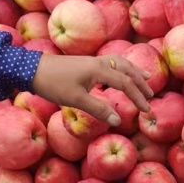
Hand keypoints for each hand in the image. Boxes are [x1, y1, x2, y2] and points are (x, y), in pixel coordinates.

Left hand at [31, 53, 153, 126]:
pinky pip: (111, 63)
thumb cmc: (53, 84)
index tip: (146, 109)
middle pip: (127, 70)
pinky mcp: (85, 63)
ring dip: (133, 71)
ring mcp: (92, 61)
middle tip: (151, 94)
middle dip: (140, 82)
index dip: (138, 97)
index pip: (126, 83)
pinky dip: (121, 68)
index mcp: (99, 70)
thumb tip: (118, 121)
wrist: (32, 69)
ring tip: (145, 77)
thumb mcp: (76, 100)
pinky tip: (119, 75)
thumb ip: (98, 109)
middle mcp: (99, 62)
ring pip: (120, 63)